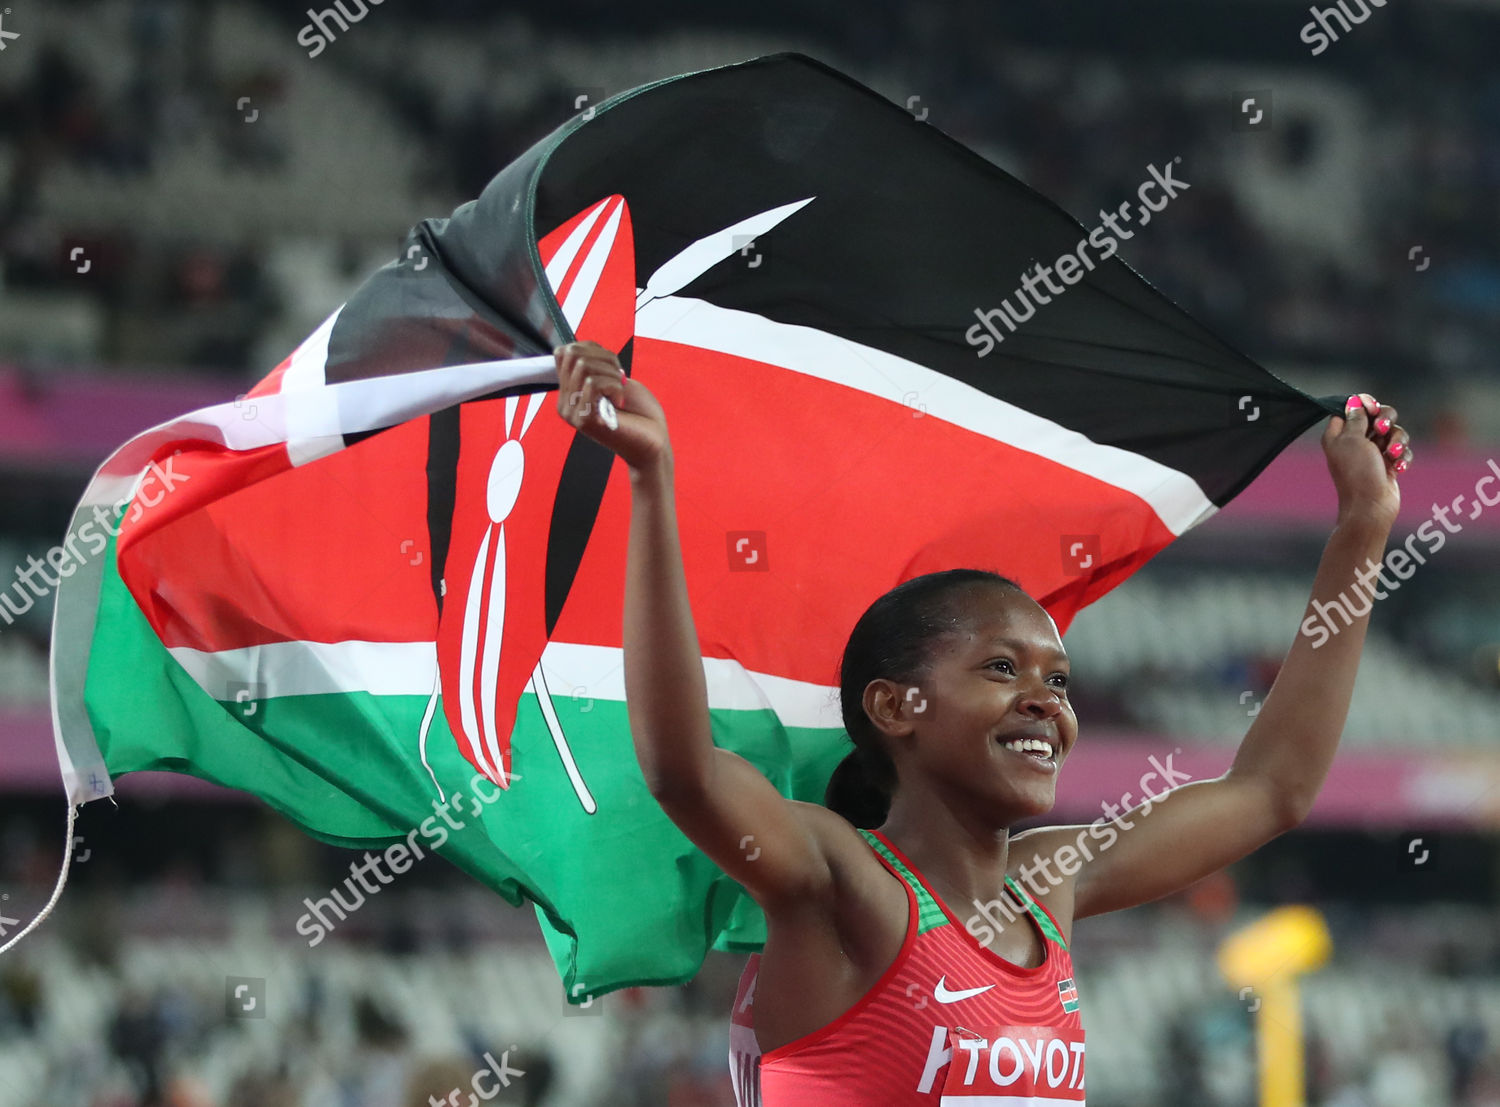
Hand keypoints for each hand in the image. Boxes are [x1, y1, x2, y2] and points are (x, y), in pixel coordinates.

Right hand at [553, 341, 669, 472]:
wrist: (654, 440)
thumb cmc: (639, 411)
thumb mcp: (614, 379)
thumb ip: (592, 364)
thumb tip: (573, 346)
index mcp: (569, 392)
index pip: (563, 352)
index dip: (592, 348)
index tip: (612, 365)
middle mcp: (565, 403)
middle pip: (572, 355)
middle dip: (604, 357)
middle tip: (619, 377)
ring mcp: (572, 412)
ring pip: (583, 366)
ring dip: (612, 374)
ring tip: (621, 391)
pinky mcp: (583, 420)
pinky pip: (593, 383)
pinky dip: (614, 386)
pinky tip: (620, 402)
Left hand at [1322, 392, 1408, 526]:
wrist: (1371, 506)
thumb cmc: (1358, 473)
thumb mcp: (1352, 440)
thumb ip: (1355, 418)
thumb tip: (1355, 401)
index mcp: (1338, 434)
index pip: (1351, 408)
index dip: (1364, 404)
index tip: (1372, 409)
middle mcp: (1355, 441)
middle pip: (1377, 415)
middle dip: (1386, 420)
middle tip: (1382, 429)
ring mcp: (1373, 453)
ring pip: (1394, 432)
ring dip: (1397, 441)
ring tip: (1393, 455)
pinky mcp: (1388, 463)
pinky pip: (1402, 450)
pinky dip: (1403, 457)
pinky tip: (1400, 468)